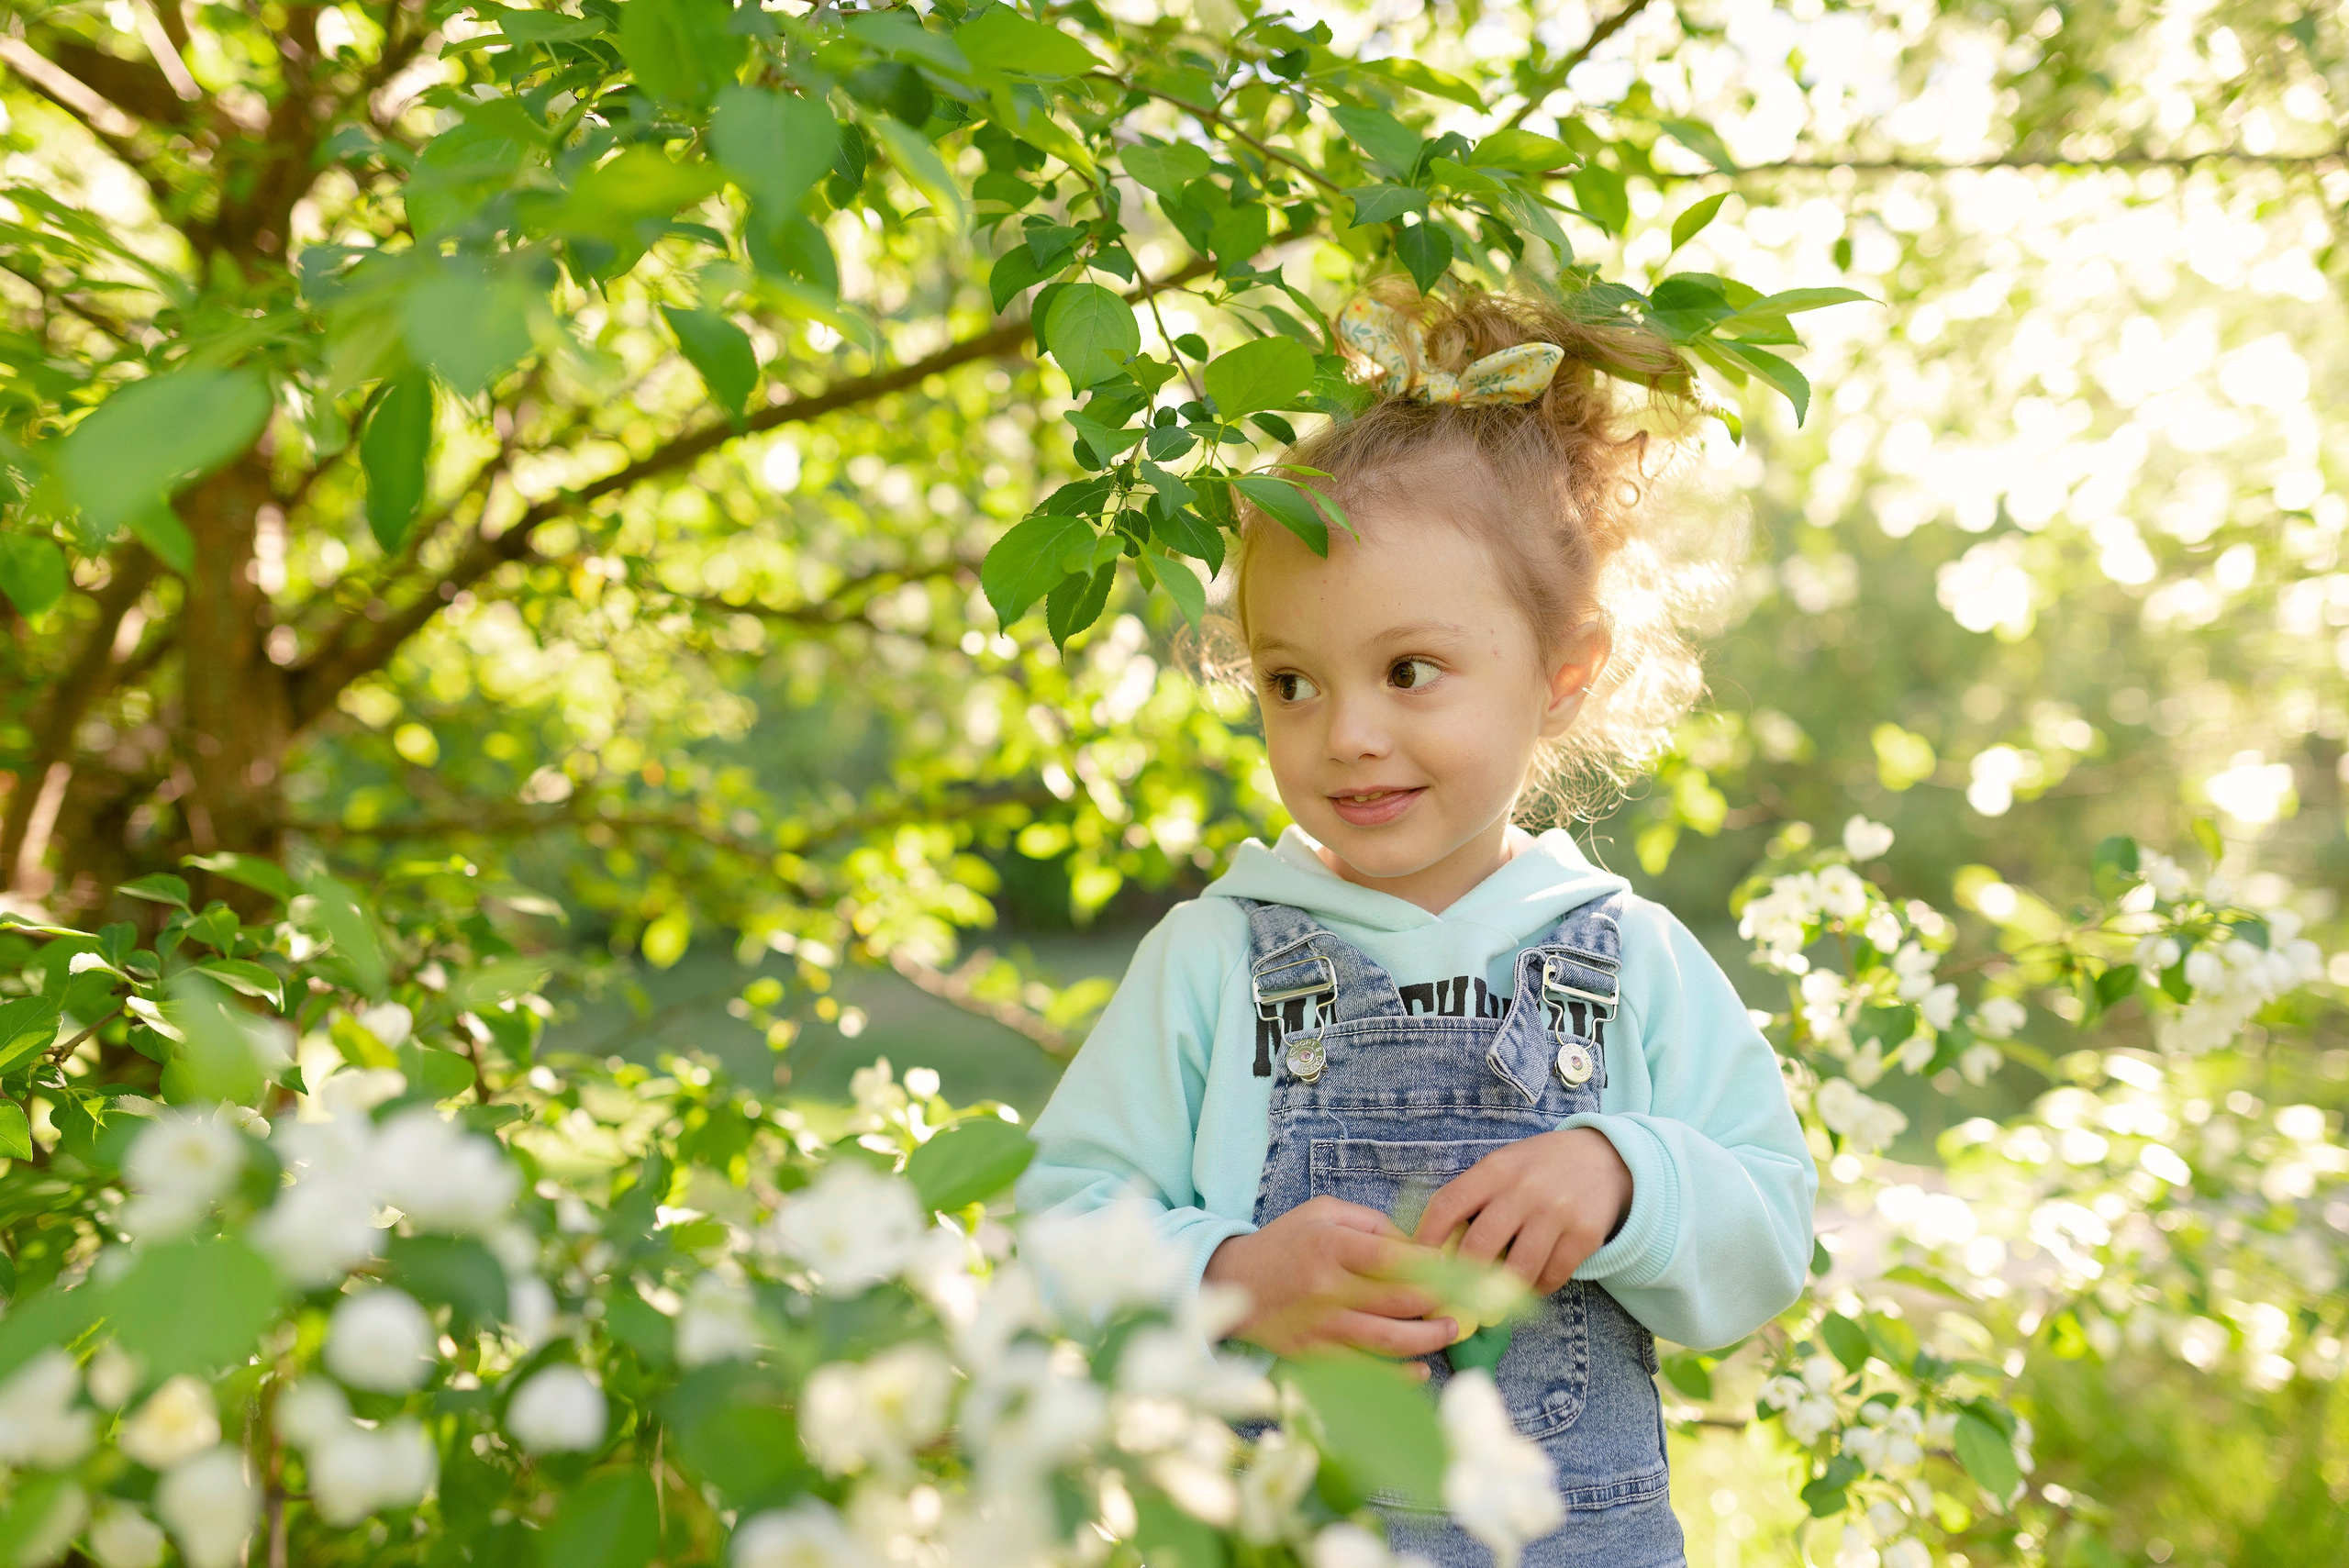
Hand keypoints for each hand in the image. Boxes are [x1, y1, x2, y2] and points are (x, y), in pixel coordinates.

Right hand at [1204, 1196, 1457, 1365]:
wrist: (1230, 1282)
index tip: (1459, 1273)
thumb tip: (1419, 1249)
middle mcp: (1327, 1287)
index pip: (1394, 1259)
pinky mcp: (1312, 1354)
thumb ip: (1372, 1225)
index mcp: (1330, 1244)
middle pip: (1399, 1302)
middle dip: (1441, 1305)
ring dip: (1428, 1339)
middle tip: (1465, 1304)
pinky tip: (1420, 1368)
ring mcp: (1319, 1325)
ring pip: (1388, 1340)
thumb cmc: (1284, 1242)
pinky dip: (1398, 1374)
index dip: (1434, 1268)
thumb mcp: (1323, 1212)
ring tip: (1449, 1331)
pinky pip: (1364, 1369)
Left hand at [1412, 1129, 1632, 1295]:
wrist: (1602, 1159)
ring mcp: (1557, 1213)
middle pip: (1479, 1246)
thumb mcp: (1502, 1167)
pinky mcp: (1584, 1235)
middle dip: (1461, 1279)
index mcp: (1495, 1169)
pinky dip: (1535, 1291)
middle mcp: (1524, 1189)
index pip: (1448, 1204)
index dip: (1426, 1239)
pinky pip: (1552, 1277)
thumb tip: (1434, 1248)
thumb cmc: (1537, 1169)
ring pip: (1517, 1270)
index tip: (1417, 1265)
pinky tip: (1526, 1289)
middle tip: (1451, 1299)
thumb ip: (1473, 1198)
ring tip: (1487, 1304)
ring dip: (1499, 1295)